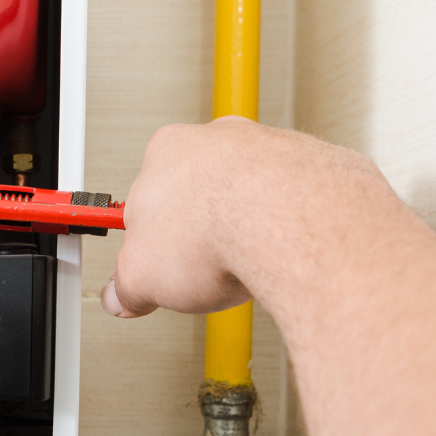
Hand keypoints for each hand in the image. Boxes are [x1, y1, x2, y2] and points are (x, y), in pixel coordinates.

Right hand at [103, 117, 386, 317]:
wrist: (290, 222)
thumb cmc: (219, 228)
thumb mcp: (141, 276)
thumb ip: (126, 286)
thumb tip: (123, 296)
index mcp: (166, 150)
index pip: (146, 197)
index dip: (150, 238)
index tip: (154, 260)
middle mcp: (218, 138)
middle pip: (201, 189)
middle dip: (200, 228)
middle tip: (201, 267)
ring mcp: (268, 147)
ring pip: (250, 191)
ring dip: (246, 226)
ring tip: (243, 265)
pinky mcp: (312, 166)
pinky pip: (293, 199)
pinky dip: (286, 226)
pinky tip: (278, 255)